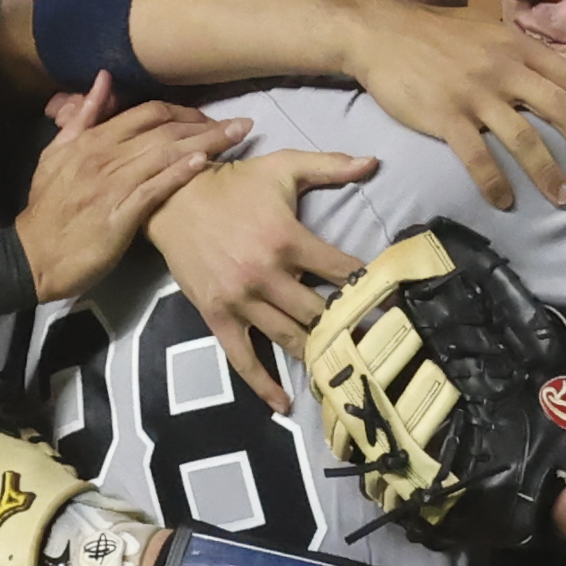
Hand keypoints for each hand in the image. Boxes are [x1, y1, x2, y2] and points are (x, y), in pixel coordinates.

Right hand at [15, 73, 247, 301]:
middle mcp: (106, 155)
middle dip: (206, 123)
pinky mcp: (119, 215)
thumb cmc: (48, 207)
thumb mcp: (56, 154)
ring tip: (237, 137)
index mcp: (93, 140)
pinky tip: (204, 164)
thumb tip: (103, 80)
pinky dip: (179, 173)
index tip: (209, 117)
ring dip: (206, 143)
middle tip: (240, 125)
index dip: (183, 111)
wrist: (34, 254)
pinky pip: (154, 189)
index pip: (146, 112)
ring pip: (165, 154)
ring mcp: (113, 184)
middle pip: (164, 129)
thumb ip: (82, 117)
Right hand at [149, 151, 377, 409]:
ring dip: (318, 355)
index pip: (342, 271)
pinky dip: (263, 383)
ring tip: (345, 370)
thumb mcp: (283, 166)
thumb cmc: (233, 182)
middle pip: (320, 312)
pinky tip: (284, 402)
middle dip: (351, 327)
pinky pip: (243, 358)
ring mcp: (242, 301)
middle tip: (377, 343)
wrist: (172, 199)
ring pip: (289, 337)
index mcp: (288, 239)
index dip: (371, 286)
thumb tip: (373, 162)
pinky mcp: (218, 317)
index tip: (393, 300)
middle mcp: (267, 275)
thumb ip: (330, 165)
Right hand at [343, 1, 565, 210]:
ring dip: (548, 171)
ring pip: (523, 139)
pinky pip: (477, 157)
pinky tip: (506, 201)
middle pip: (558, 108)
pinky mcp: (445, 117)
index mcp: (515, 46)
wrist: (381, 33)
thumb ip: (518, 49)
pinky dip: (494, 182)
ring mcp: (475, 94)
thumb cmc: (433, 31)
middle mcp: (503, 69)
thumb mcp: (485, 29)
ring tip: (565, 197)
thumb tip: (555, 66)